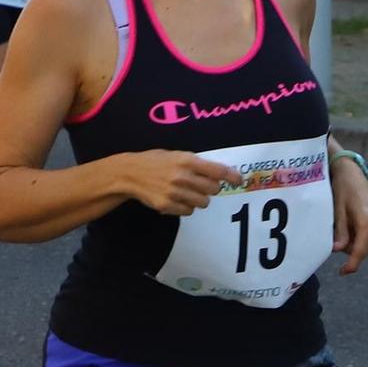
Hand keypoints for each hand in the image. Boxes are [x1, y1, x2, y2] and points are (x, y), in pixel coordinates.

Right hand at [117, 151, 242, 216]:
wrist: (129, 173)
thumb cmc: (154, 161)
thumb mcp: (175, 155)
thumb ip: (195, 163)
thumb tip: (219, 174)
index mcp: (187, 160)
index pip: (217, 170)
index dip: (231, 176)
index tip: (239, 180)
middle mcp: (182, 176)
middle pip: (213, 189)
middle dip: (211, 189)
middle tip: (203, 186)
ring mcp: (175, 192)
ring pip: (203, 203)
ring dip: (199, 199)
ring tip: (187, 193)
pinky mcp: (167, 205)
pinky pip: (188, 211)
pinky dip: (186, 207)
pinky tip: (176, 199)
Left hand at [330, 157, 367, 274]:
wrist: (353, 175)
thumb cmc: (342, 191)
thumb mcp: (337, 211)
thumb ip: (339, 232)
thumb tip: (338, 251)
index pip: (360, 249)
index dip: (352, 263)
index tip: (343, 272)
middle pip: (365, 249)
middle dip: (351, 250)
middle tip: (338, 237)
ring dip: (357, 244)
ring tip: (347, 226)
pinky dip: (363, 238)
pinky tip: (355, 225)